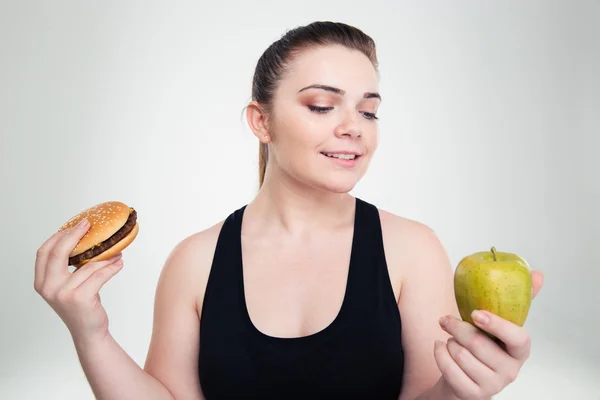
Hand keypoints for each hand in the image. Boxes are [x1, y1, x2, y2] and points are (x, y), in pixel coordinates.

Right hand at [34, 218, 124, 343]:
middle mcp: (48, 287)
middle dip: (75, 234)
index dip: (59, 235)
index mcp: (42, 282)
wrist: (88, 332)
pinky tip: (119, 263)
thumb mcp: (68, 285)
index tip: (75, 225)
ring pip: (87, 265)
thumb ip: (70, 267)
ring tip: (116, 250)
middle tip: (89, 224)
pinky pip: (99, 275)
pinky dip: (111, 267)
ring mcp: (63, 293)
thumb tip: (87, 239)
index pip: (44, 251)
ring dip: (105, 255)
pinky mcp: (80, 298)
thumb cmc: (81, 306)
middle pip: (59, 252)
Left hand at [434, 270, 543, 399]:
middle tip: (444, 319)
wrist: (466, 378)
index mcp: (520, 351)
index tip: (476, 313)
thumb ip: (518, 300)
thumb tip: (538, 274)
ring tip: (449, 338)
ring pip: (461, 355)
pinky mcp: (472, 394)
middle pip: (479, 345)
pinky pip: (449, 369)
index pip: (518, 339)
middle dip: (456, 327)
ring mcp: (492, 386)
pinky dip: (439, 354)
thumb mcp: (500, 324)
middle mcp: (510, 371)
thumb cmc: (485, 346)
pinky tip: (440, 347)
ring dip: (448, 341)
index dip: (497, 325)